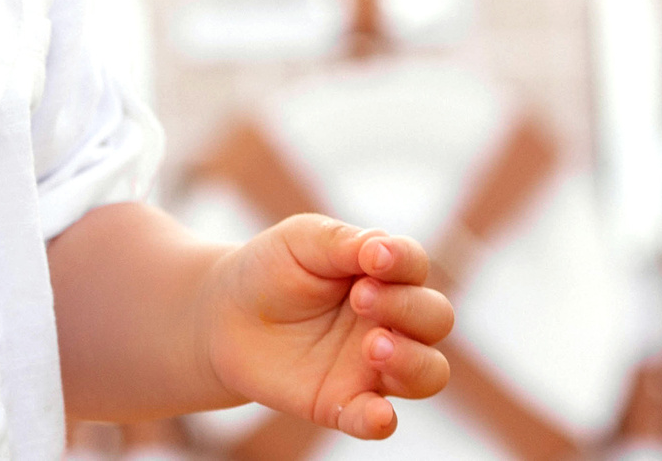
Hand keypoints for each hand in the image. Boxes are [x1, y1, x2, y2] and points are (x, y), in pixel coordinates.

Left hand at [200, 216, 454, 440]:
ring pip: (428, 373)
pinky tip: (379, 415)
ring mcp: (372, 365)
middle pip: (435, 318)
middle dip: (407, 308)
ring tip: (373, 347)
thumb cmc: (273, 269)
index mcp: (384, 274)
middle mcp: (391, 320)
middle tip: (359, 298)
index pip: (415, 266)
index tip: (373, 257)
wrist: (225, 315)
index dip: (403, 260)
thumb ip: (342, 242)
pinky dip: (382, 420)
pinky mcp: (345, 403)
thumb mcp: (302, 240)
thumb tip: (380, 248)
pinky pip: (377, 420)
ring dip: (411, 361)